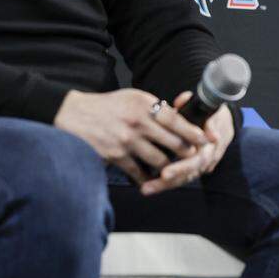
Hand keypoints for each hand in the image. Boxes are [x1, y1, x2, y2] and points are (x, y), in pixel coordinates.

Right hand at [53, 88, 207, 194]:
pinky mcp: (115, 156)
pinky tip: (151, 180)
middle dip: (187, 153)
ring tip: (175, 170)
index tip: (205, 139)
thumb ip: (154, 107)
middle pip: (172, 142)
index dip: (194, 132)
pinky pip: (139, 172)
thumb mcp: (133, 97)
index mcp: (144, 104)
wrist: (73, 115)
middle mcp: (138, 122)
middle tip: (194, 158)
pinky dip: (147, 178)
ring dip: (169, 168)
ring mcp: (127, 140)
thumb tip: (178, 117)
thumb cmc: (107, 106)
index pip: (176, 120)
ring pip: (159, 160)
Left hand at [140, 91, 235, 195]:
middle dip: (173, 177)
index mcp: (212, 140)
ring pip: (186, 177)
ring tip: (146, 189)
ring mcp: (203, 164)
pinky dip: (166, 184)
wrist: (223, 121)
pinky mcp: (195, 168)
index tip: (166, 173)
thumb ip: (191, 102)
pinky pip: (181, 178)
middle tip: (154, 182)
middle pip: (192, 171)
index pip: (199, 158)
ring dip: (165, 185)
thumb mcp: (205, 103)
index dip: (183, 166)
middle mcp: (209, 155)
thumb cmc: (210, 111)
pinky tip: (148, 187)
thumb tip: (181, 100)